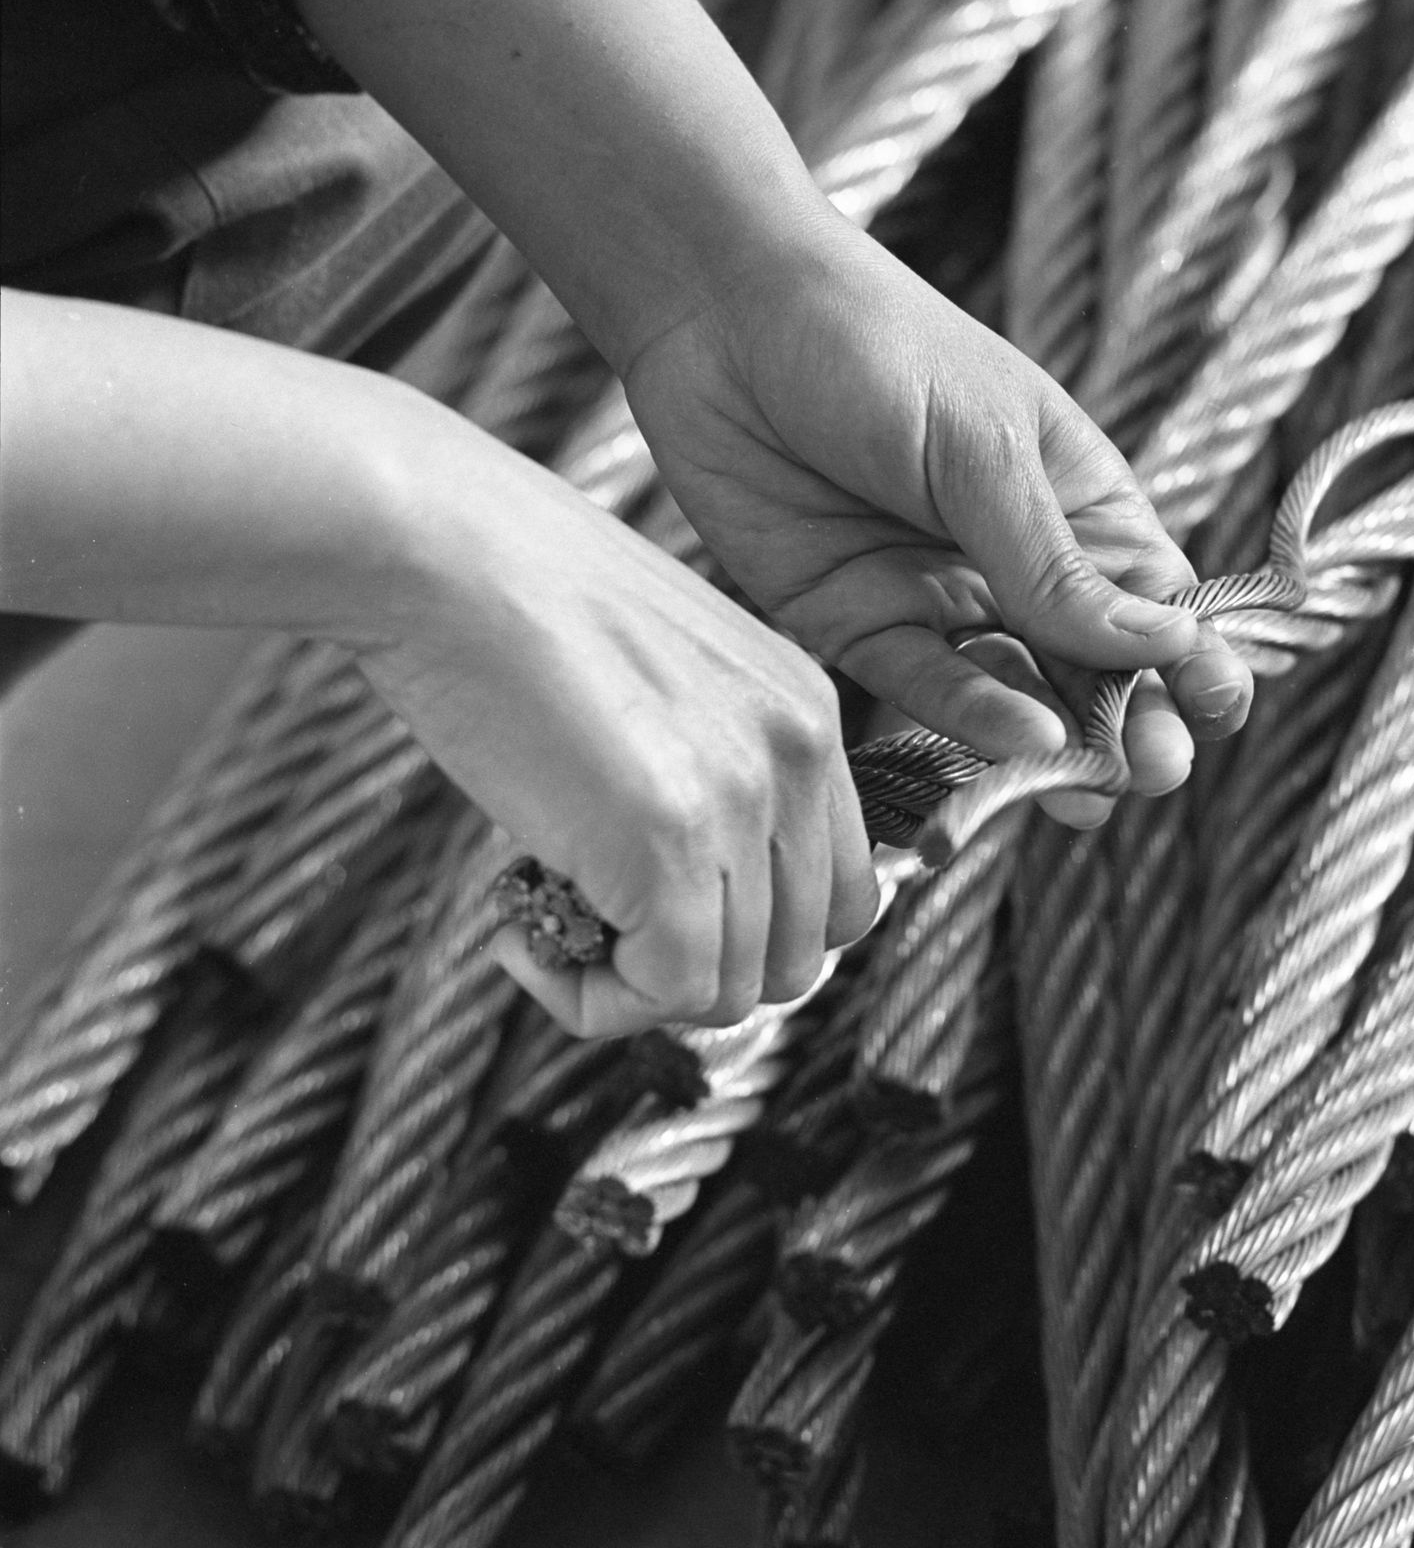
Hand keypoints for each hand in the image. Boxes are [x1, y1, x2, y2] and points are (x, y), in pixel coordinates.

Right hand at [354, 449, 878, 1037]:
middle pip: (802, 955)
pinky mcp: (668, 844)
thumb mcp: (655, 680)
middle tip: (595, 933)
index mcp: (806, 711)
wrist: (440, 547)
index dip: (752, 933)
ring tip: (540, 922)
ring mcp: (742, 799)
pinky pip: (667, 992)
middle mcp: (798, 754)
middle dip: (698, 974)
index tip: (656, 915)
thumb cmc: (511, 603)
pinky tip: (516, 934)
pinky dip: (591, 1000)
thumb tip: (679, 897)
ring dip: (634, 991)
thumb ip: (700, 770)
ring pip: (735, 991)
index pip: (840, 890)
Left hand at [626, 213, 1254, 823]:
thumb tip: (1166, 646)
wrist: (718, 313)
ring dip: (1059, 744)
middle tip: (1155, 772)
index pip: (1155, 600)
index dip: (1193, 658)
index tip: (1217, 709)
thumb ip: (1055, 564)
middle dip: (1131, 722)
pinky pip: (926, 688)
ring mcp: (939, 598)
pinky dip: (975, 720)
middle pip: (1093, 666)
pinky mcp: (858, 624)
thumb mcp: (982, 449)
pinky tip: (1020, 740)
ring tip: (1091, 793)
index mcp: (1076, 501)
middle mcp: (1016, 562)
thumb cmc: (875, 346)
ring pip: (1016, 693)